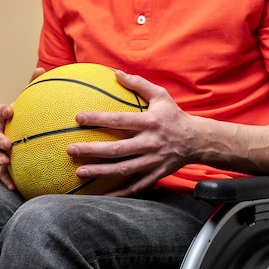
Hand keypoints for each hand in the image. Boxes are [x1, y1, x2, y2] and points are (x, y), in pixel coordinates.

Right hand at [0, 68, 45, 189]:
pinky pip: (2, 175)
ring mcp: (0, 151)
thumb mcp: (35, 107)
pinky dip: (6, 180)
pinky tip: (13, 186)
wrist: (32, 145)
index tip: (10, 111)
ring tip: (6, 163)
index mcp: (7, 119)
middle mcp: (0, 134)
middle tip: (8, 143)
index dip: (2, 110)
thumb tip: (41, 68)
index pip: (0, 112)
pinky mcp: (4, 168)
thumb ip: (36, 89)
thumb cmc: (31, 123)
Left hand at [67, 70, 199, 195]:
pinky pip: (136, 187)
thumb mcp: (160, 96)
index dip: (99, 119)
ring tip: (79, 173)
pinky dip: (119, 193)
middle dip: (92, 150)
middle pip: (117, 149)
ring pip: (123, 169)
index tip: (78, 118)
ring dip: (100, 172)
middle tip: (71, 150)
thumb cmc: (174, 116)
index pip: (120, 120)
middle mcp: (150, 143)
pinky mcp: (156, 175)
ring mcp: (152, 162)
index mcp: (150, 123)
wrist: (197, 141)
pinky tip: (102, 195)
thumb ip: (138, 84)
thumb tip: (115, 72)